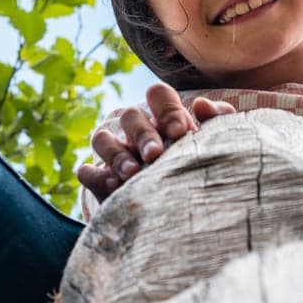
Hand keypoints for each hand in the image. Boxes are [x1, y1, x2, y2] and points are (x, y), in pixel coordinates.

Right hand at [77, 83, 235, 202]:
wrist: (178, 207)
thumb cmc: (196, 164)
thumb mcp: (211, 141)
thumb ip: (217, 118)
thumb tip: (201, 105)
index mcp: (161, 115)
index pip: (157, 94)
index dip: (167, 108)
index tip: (180, 132)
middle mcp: (134, 128)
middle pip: (130, 116)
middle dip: (143, 134)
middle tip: (155, 155)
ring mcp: (114, 151)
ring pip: (101, 138)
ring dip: (117, 154)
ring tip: (133, 172)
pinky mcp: (99, 178)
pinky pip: (85, 171)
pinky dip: (96, 175)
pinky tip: (114, 185)